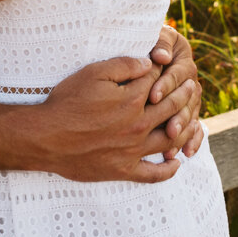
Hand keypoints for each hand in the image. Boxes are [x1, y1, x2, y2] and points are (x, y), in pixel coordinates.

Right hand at [27, 57, 182, 183]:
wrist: (45, 138)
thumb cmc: (67, 102)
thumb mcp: (93, 73)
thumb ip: (124, 65)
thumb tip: (149, 62)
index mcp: (133, 99)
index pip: (159, 81)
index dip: (165, 70)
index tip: (171, 65)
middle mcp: (138, 125)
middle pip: (171, 107)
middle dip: (184, 94)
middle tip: (192, 86)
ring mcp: (133, 150)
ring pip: (170, 139)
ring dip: (184, 128)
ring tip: (192, 119)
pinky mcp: (123, 170)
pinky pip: (153, 174)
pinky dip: (168, 169)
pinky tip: (176, 162)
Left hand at [151, 24, 204, 159]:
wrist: (149, 51)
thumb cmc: (148, 42)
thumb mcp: (155, 36)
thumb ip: (160, 43)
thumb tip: (162, 56)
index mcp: (183, 60)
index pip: (177, 74)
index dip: (166, 85)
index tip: (152, 97)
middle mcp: (190, 80)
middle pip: (187, 99)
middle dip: (177, 115)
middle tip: (168, 128)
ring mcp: (190, 98)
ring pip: (191, 115)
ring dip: (184, 130)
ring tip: (173, 143)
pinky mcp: (187, 112)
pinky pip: (194, 128)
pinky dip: (192, 140)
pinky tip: (186, 153)